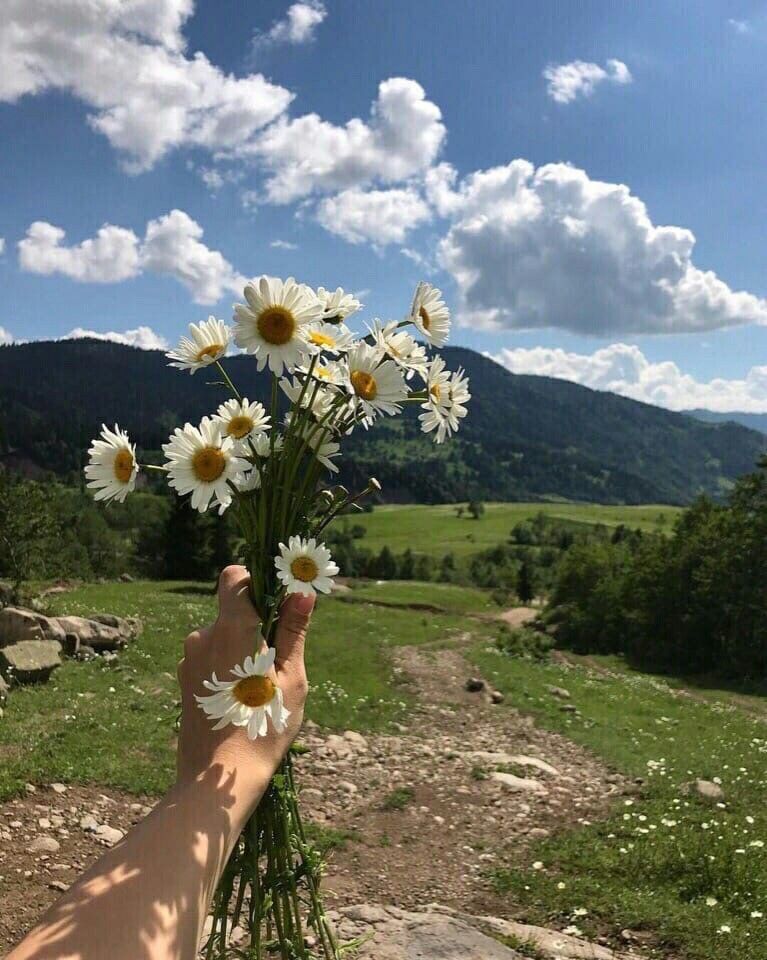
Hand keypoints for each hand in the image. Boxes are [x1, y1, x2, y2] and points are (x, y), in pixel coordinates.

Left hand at [176, 565, 312, 808]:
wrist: (218, 781)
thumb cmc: (264, 727)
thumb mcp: (290, 678)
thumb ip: (293, 630)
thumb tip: (302, 592)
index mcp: (231, 629)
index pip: (235, 578)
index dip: (257, 581)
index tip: (279, 601)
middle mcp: (203, 638)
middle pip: (232, 610)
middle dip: (256, 624)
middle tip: (279, 658)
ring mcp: (189, 661)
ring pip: (222, 637)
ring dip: (242, 649)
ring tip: (261, 688)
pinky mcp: (185, 681)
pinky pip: (210, 659)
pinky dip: (227, 668)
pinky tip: (242, 700)